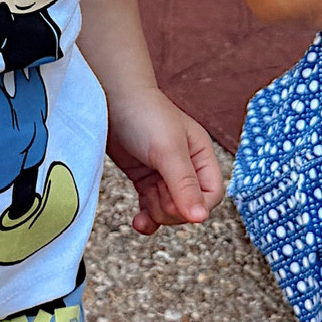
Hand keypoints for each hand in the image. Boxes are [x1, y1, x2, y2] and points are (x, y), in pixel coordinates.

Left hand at [105, 84, 224, 236]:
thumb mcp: (167, 150)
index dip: (197, 206)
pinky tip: (137, 222)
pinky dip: (146, 219)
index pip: (212, 194)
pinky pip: (152, 209)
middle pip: (190, 206)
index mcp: (201, 155)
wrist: (110, 99)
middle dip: (172, 209)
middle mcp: (186, 166)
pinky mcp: (144, 179)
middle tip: (154, 195)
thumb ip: (183, 184)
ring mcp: (164, 174)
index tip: (175, 204)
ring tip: (143, 204)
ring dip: (157, 214)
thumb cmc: (144, 116)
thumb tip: (200, 218)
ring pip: (170, 210)